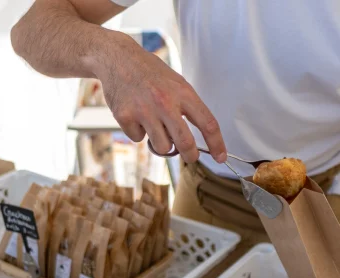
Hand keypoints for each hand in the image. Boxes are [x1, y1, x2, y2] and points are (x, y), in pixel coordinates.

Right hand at [97, 33, 226, 162]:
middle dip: (190, 156)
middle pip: (185, 143)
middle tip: (190, 156)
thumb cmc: (150, 72)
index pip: (208, 123)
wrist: (118, 58)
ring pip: (162, 147)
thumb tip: (193, 141)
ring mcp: (144, 110)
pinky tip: (135, 115)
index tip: (221, 157)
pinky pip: (138, 139)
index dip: (217, 144)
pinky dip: (138, 132)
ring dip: (161, 143)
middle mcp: (165, 102)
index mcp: (183, 93)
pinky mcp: (125, 117)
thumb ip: (186, 108)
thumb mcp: (176, 83)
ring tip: (155, 126)